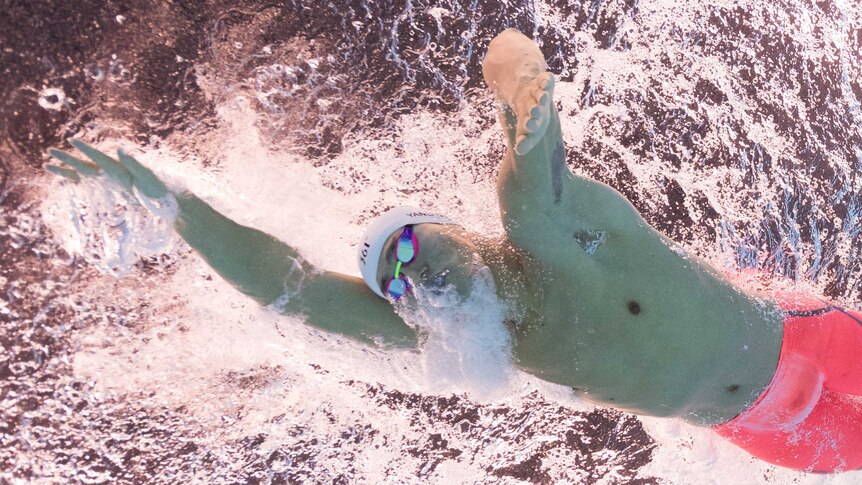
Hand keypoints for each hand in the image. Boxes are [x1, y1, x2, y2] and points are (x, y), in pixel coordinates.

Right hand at [47, 140, 168, 199]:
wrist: (167, 202)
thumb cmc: (158, 189)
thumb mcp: (146, 176)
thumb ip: (132, 162)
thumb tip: (119, 148)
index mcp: (119, 167)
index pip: (99, 156)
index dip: (85, 149)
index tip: (72, 140)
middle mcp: (112, 172)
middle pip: (86, 164)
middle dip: (68, 158)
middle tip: (49, 151)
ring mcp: (111, 180)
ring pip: (84, 174)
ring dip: (67, 170)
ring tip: (49, 165)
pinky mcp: (112, 189)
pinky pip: (90, 184)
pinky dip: (76, 181)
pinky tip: (68, 181)